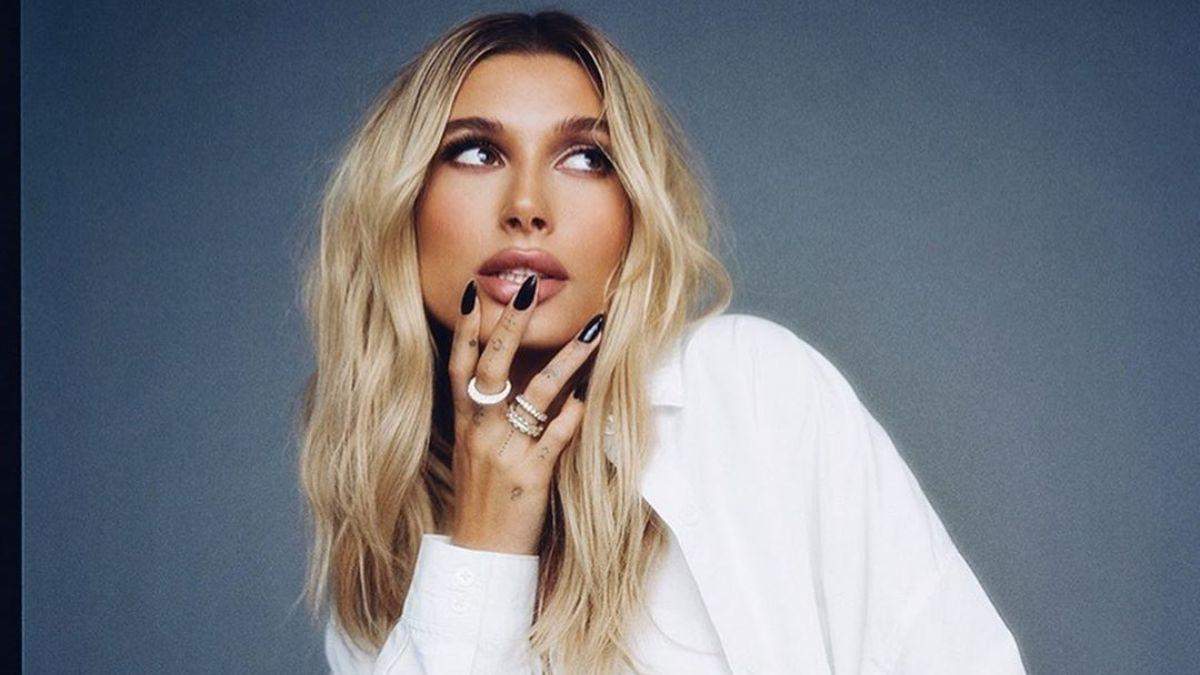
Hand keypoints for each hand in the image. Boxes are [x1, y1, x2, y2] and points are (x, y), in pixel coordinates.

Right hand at [447, 273, 604, 554]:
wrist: (482, 555)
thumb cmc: (483, 499)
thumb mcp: (474, 452)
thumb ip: (487, 415)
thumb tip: (508, 377)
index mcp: (464, 424)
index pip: (459, 365)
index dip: (466, 328)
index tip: (474, 290)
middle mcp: (480, 432)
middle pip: (493, 366)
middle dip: (511, 325)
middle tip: (529, 288)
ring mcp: (505, 452)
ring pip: (537, 394)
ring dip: (568, 359)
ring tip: (593, 329)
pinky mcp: (531, 476)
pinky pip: (558, 436)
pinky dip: (576, 414)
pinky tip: (591, 395)